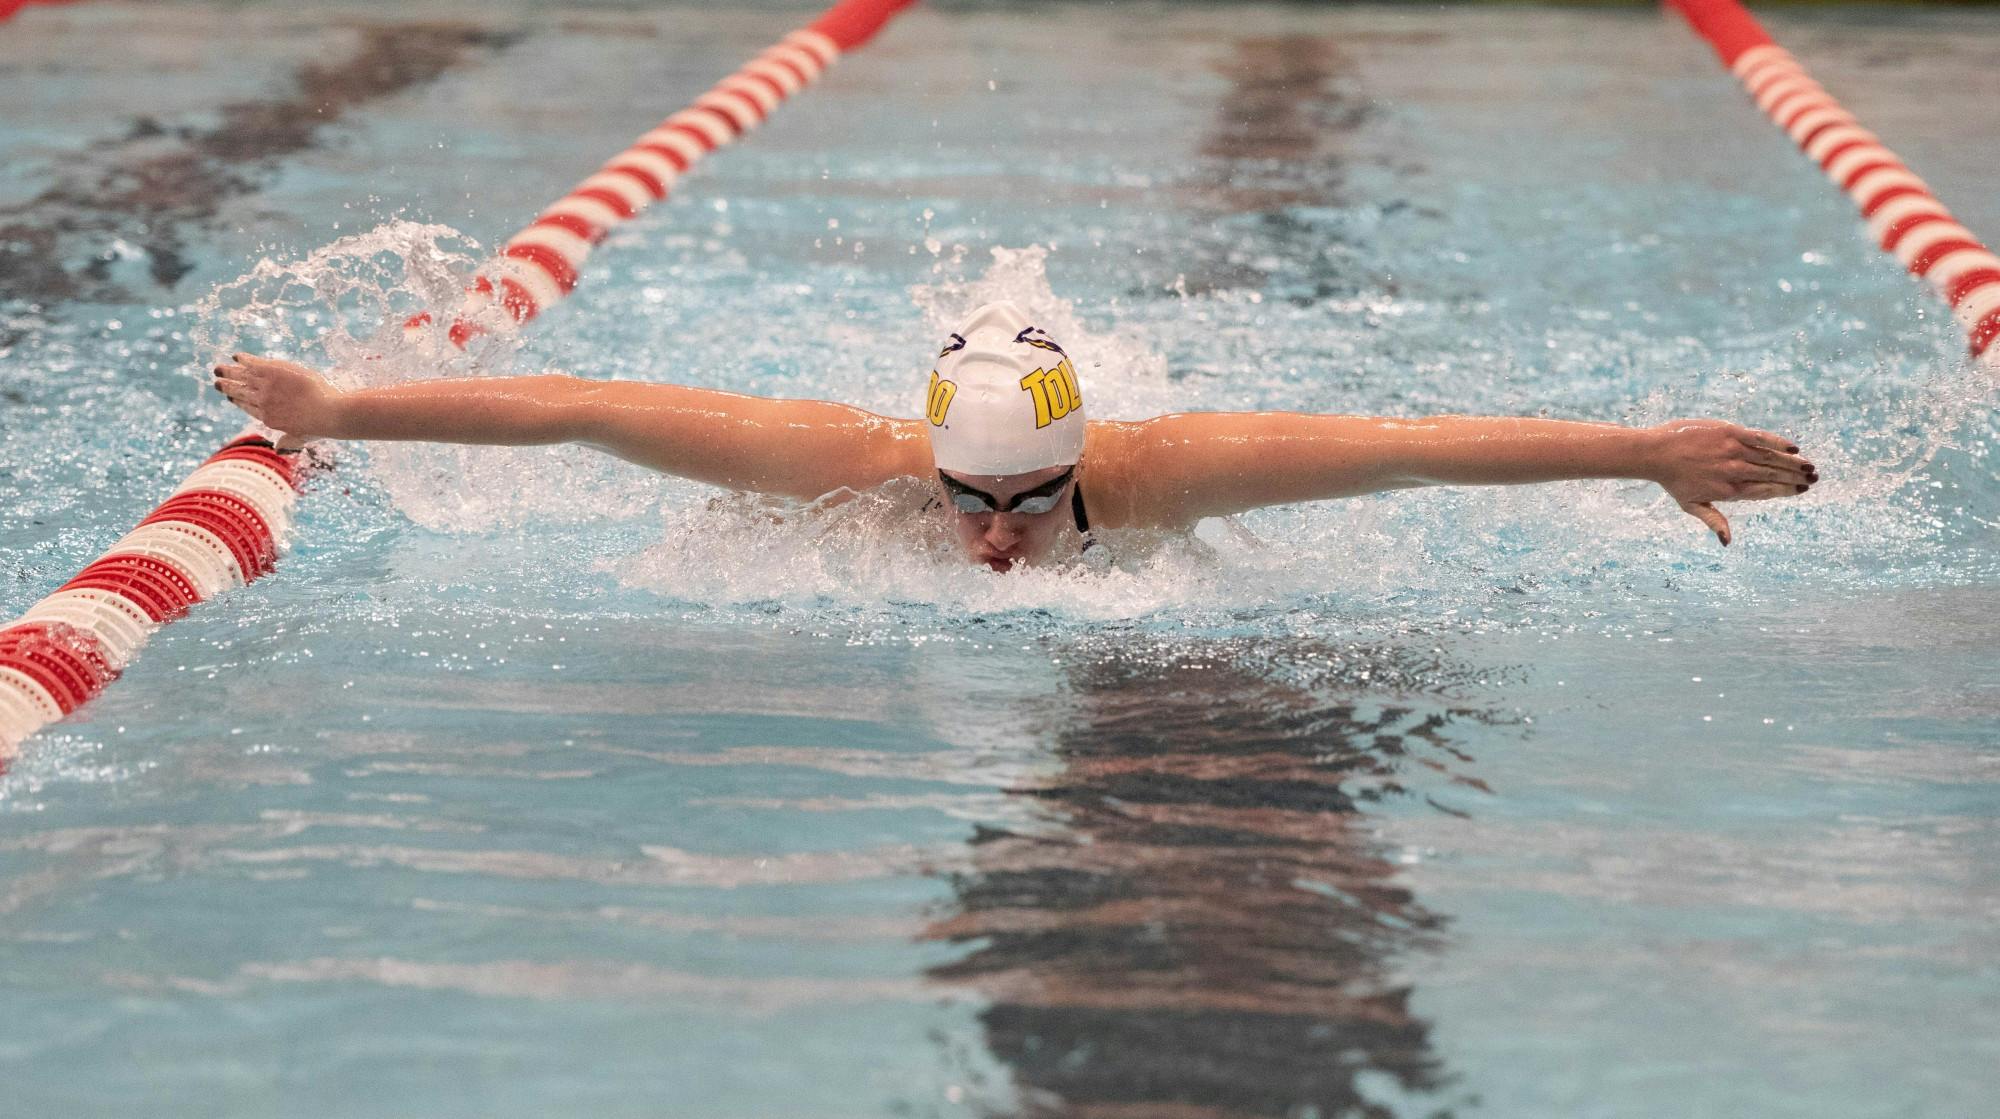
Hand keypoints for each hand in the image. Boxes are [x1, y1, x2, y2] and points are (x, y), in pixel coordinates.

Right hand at [212, 353, 340, 450]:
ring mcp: (265, 386)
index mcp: (268, 418)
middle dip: (228, 387)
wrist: (327, 412)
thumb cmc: (320, 426)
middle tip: (217, 382)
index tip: (230, 397)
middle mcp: (262, 402)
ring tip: (218, 368)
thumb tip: (279, 449)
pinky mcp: (271, 371)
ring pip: (242, 377)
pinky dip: (244, 359)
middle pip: (241, 392)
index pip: (248, 408)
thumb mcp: (302, 438)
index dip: (238, 401)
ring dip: (229, 372)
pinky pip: (252, 363)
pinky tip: (237, 356)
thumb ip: (289, 442)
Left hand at [1645, 419, 1814, 546]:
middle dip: (1795, 478)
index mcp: (1728, 491)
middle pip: (1772, 475)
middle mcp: (1734, 472)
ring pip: (1770, 458)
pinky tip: (1793, 449)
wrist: (1655, 453)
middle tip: (1814, 478)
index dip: (1785, 491)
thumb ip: (1714, 521)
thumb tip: (1727, 543)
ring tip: (1810, 466)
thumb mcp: (1691, 506)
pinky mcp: (1729, 433)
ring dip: (1792, 463)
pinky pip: (1759, 438)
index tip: (1802, 490)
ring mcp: (1732, 451)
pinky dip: (1777, 443)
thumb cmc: (1673, 481)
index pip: (1764, 491)